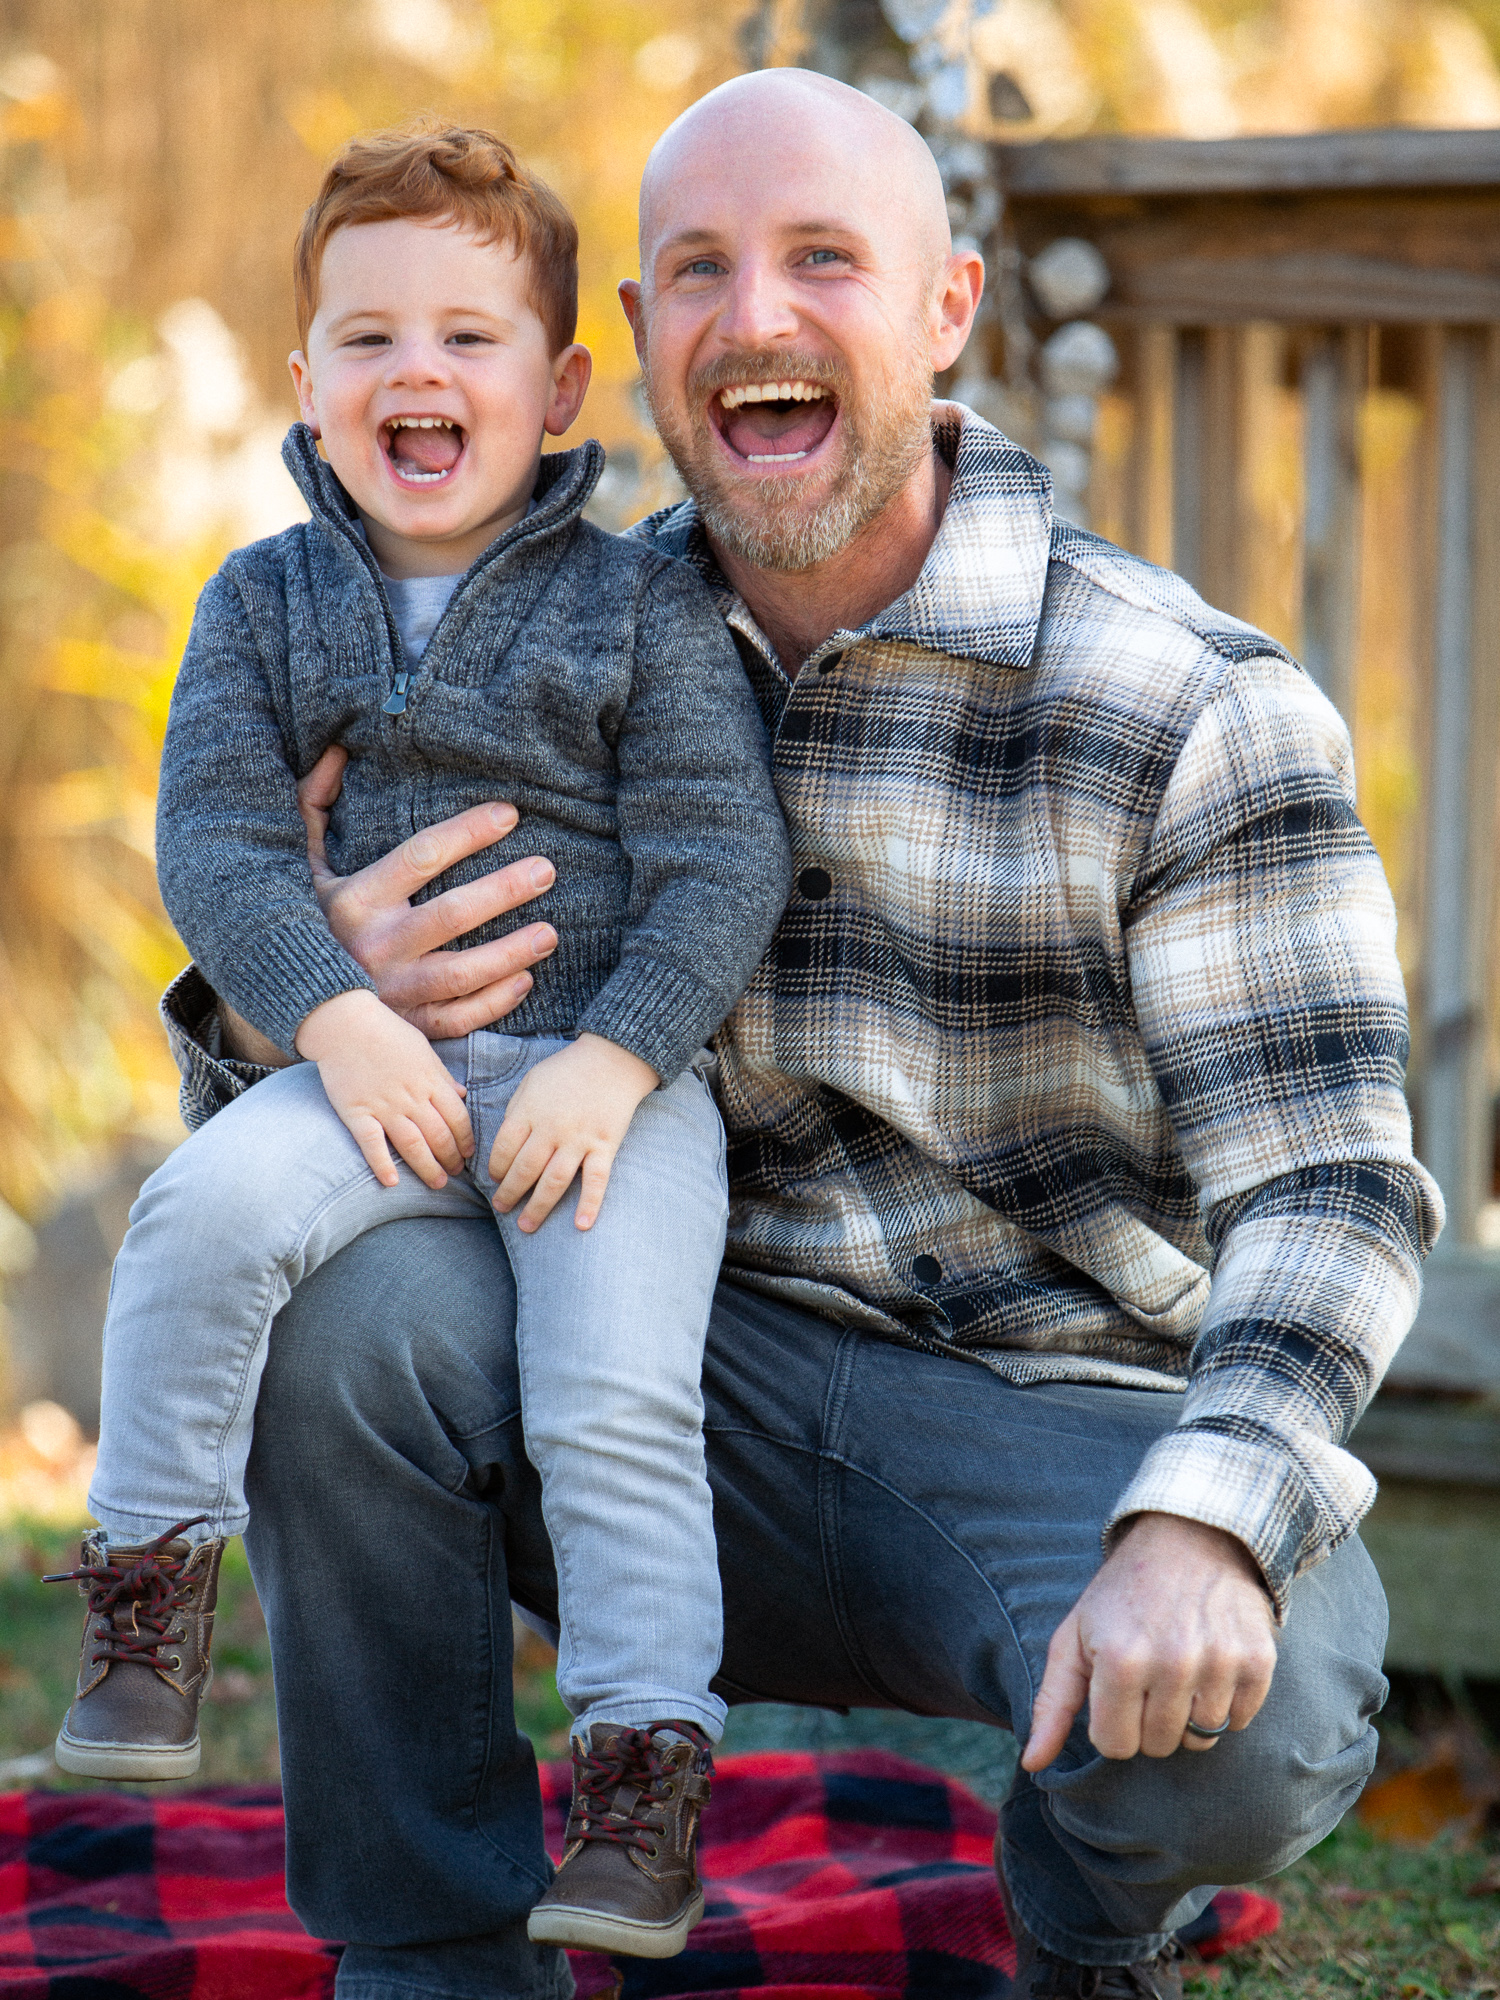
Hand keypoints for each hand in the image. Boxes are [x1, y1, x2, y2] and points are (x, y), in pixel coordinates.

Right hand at [295, 988, 474, 1189]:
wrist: (344, 1023)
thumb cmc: (386, 1032)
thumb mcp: (423, 1048)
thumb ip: (443, 1075)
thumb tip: (462, 1094)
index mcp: (430, 1080)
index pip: (458, 1118)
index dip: (466, 1139)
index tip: (468, 1153)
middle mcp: (411, 1097)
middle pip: (439, 1136)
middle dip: (451, 1159)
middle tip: (455, 1173)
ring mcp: (384, 1106)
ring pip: (413, 1145)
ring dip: (428, 1168)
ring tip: (437, 1183)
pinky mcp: (356, 1112)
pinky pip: (371, 1144)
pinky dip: (382, 1164)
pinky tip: (392, 1182)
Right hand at [297, 744, 557, 1037]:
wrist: (288, 999)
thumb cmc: (307, 919)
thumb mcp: (305, 863)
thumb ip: (315, 805)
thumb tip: (336, 749)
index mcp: (356, 900)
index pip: (421, 856)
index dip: (467, 832)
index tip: (509, 814)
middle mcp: (375, 946)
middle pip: (451, 914)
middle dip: (504, 890)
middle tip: (546, 870)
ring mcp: (392, 991)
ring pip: (461, 973)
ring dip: (510, 953)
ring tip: (550, 933)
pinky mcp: (405, 1025)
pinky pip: (456, 1019)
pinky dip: (493, 1003)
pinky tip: (525, 980)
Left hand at [489, 1033, 657, 1232]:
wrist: (613, 1058)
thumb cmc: (567, 1070)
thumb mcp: (532, 1081)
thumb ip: (517, 1111)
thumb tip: (506, 1144)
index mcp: (529, 1111)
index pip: (503, 1149)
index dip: (495, 1168)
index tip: (495, 1179)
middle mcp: (551, 1129)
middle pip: (524, 1170)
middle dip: (509, 1193)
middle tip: (502, 1208)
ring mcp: (579, 1139)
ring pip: (553, 1181)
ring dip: (537, 1207)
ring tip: (526, 1226)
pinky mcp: (604, 1146)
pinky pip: (596, 1180)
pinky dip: (589, 1204)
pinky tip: (581, 1225)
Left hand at [1021, 1513, 1277, 1770]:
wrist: (1188, 1537)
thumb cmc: (1121, 1594)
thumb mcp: (1073, 1637)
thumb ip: (1051, 1703)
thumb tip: (1032, 1763)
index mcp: (1119, 1661)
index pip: (1115, 1747)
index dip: (1111, 1723)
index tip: (1115, 1690)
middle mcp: (1171, 1664)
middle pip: (1158, 1746)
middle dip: (1147, 1719)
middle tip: (1148, 1674)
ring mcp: (1219, 1663)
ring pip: (1201, 1739)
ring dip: (1187, 1713)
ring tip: (1178, 1667)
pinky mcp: (1257, 1660)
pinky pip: (1238, 1721)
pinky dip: (1224, 1703)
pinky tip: (1210, 1664)